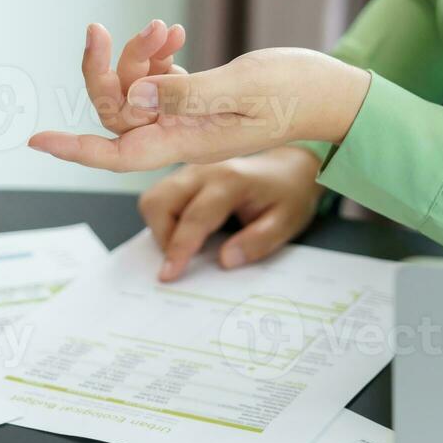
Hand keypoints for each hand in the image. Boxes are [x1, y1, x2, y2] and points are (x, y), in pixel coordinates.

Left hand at [31, 47, 370, 172]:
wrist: (326, 92)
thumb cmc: (294, 92)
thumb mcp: (240, 88)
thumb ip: (187, 94)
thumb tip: (136, 99)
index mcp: (183, 142)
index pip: (115, 152)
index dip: (74, 148)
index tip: (37, 140)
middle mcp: (176, 135)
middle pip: (116, 110)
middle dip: (105, 69)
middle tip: (100, 29)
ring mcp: (182, 118)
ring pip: (134, 90)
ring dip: (137, 54)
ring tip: (166, 30)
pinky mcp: (192, 99)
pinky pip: (154, 80)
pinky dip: (155, 54)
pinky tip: (174, 35)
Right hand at [143, 147, 324, 281]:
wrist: (288, 167)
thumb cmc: (287, 195)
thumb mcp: (286, 223)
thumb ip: (258, 242)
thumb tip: (225, 260)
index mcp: (231, 181)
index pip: (195, 217)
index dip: (179, 249)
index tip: (169, 275)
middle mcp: (204, 170)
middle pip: (158, 201)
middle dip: (162, 236)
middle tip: (181, 259)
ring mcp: (190, 170)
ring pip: (153, 198)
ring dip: (159, 227)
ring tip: (185, 244)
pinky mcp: (183, 175)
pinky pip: (159, 196)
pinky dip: (163, 218)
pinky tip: (185, 230)